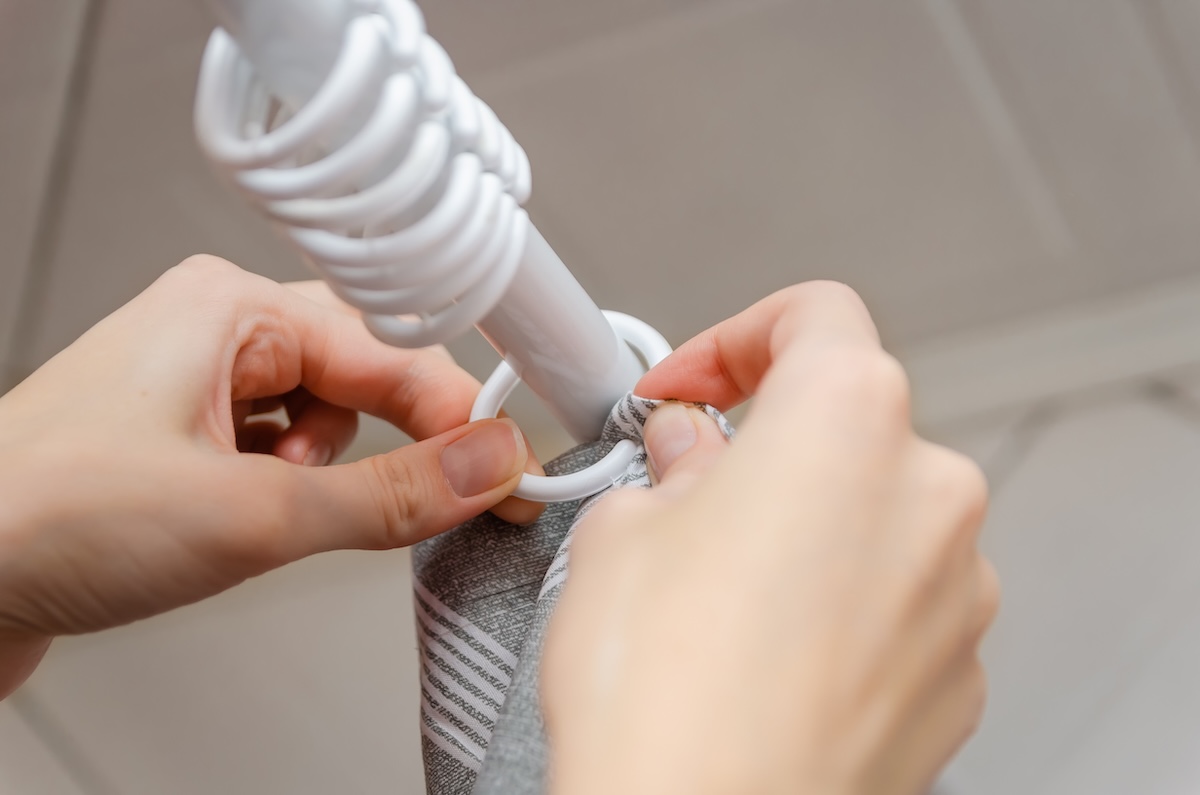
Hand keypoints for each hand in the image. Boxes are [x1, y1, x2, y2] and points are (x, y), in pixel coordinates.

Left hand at [0, 256, 541, 696]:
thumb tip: (483, 468)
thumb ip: (388, 494)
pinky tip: (247, 518)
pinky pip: (278, 450)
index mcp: (230, 308)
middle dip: (386, 445)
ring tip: (275, 512)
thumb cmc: (45, 517)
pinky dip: (287, 489)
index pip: (392, 353)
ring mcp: (193, 382)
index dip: (459, 419)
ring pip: (323, 418)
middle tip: (428, 500)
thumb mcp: (250, 513)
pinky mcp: (180, 436)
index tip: (505, 473)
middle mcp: (214, 331)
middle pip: (359, 377)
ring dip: (326, 474)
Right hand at [542, 282, 997, 794]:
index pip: (815, 316)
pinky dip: (840, 605)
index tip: (687, 391)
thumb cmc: (663, 696)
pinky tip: (765, 655)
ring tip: (717, 593)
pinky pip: (897, 602)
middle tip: (685, 492)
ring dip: (805, 529)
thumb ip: (668, 467)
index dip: (734, 340)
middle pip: (848, 423)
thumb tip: (690, 456)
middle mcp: (927, 494)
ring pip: (874, 517)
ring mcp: (957, 591)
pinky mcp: (958, 674)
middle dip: (764, 446)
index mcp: (849, 421)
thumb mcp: (621, 533)